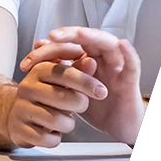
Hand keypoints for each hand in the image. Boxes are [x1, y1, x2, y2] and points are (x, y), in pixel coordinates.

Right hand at [2, 49, 106, 148]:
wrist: (16, 113)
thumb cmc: (45, 95)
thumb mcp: (61, 80)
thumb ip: (78, 71)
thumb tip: (92, 62)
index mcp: (39, 70)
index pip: (66, 73)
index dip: (87, 83)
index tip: (101, 91)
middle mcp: (28, 87)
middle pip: (64, 98)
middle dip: (80, 105)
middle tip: (80, 105)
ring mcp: (21, 108)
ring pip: (57, 120)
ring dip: (68, 124)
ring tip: (64, 120)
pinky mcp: (20, 129)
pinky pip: (47, 139)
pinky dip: (55, 139)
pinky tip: (52, 132)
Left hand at [21, 27, 145, 145]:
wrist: (117, 126)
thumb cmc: (97, 105)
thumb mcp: (71, 88)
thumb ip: (59, 67)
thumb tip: (39, 45)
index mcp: (86, 58)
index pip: (67, 45)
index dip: (47, 50)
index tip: (27, 62)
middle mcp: (101, 58)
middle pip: (86, 38)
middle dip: (69, 35)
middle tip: (52, 37)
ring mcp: (117, 67)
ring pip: (108, 44)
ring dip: (94, 37)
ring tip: (81, 34)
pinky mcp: (130, 80)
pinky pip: (133, 64)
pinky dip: (129, 54)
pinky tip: (122, 45)